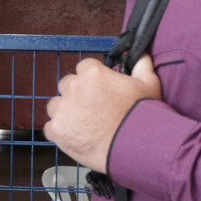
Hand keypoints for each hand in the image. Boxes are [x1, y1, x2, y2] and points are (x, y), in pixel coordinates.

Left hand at [42, 55, 161, 173]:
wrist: (136, 145)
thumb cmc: (142, 116)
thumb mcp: (149, 84)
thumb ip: (141, 64)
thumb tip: (140, 54)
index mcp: (92, 73)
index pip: (84, 68)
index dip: (92, 80)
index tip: (99, 90)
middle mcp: (74, 88)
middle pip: (67, 85)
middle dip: (77, 95)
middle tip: (93, 109)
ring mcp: (63, 109)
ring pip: (56, 106)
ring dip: (65, 112)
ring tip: (84, 124)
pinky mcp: (57, 130)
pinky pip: (51, 128)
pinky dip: (61, 132)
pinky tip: (77, 137)